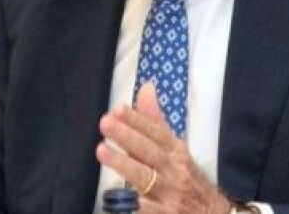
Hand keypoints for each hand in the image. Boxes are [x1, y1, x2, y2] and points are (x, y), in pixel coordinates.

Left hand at [96, 83, 231, 213]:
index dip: (138, 120)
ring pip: (145, 178)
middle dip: (127, 136)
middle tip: (105, 123)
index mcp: (177, 152)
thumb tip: (146, 87)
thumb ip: (156, 121)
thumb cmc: (186, 178)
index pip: (156, 133)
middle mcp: (174, 171)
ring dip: (124, 164)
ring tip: (102, 151)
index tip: (118, 108)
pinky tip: (118, 198)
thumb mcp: (176, 149)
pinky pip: (147, 209)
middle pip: (150, 151)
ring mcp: (170, 195)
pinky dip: (134, 204)